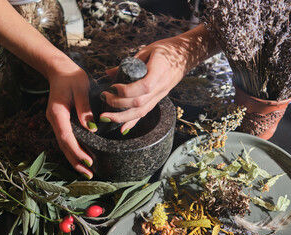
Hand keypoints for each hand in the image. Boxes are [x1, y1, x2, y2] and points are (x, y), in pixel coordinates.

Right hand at [46, 62, 95, 178]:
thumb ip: (84, 108)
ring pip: (64, 144)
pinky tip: (82, 157)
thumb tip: (91, 128)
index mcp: (57, 112)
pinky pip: (67, 139)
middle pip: (64, 145)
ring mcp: (57, 121)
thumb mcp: (80, 88)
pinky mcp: (62, 121)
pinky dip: (74, 150)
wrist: (61, 71)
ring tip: (87, 171)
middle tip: (89, 173)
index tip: (88, 161)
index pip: (66, 136)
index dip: (76, 151)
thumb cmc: (72, 77)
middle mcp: (54, 119)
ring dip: (74, 158)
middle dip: (75, 160)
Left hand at [99, 25, 218, 133]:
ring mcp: (160, 95)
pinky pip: (146, 113)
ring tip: (105, 117)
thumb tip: (109, 73)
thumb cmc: (167, 50)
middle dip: (118, 104)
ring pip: (142, 111)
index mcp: (159, 72)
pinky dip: (133, 122)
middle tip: (104, 98)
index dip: (126, 90)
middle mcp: (161, 87)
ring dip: (122, 117)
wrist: (186, 55)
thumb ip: (129, 63)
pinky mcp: (159, 98)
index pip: (143, 87)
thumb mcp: (147, 50)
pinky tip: (122, 128)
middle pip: (140, 103)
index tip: (113, 87)